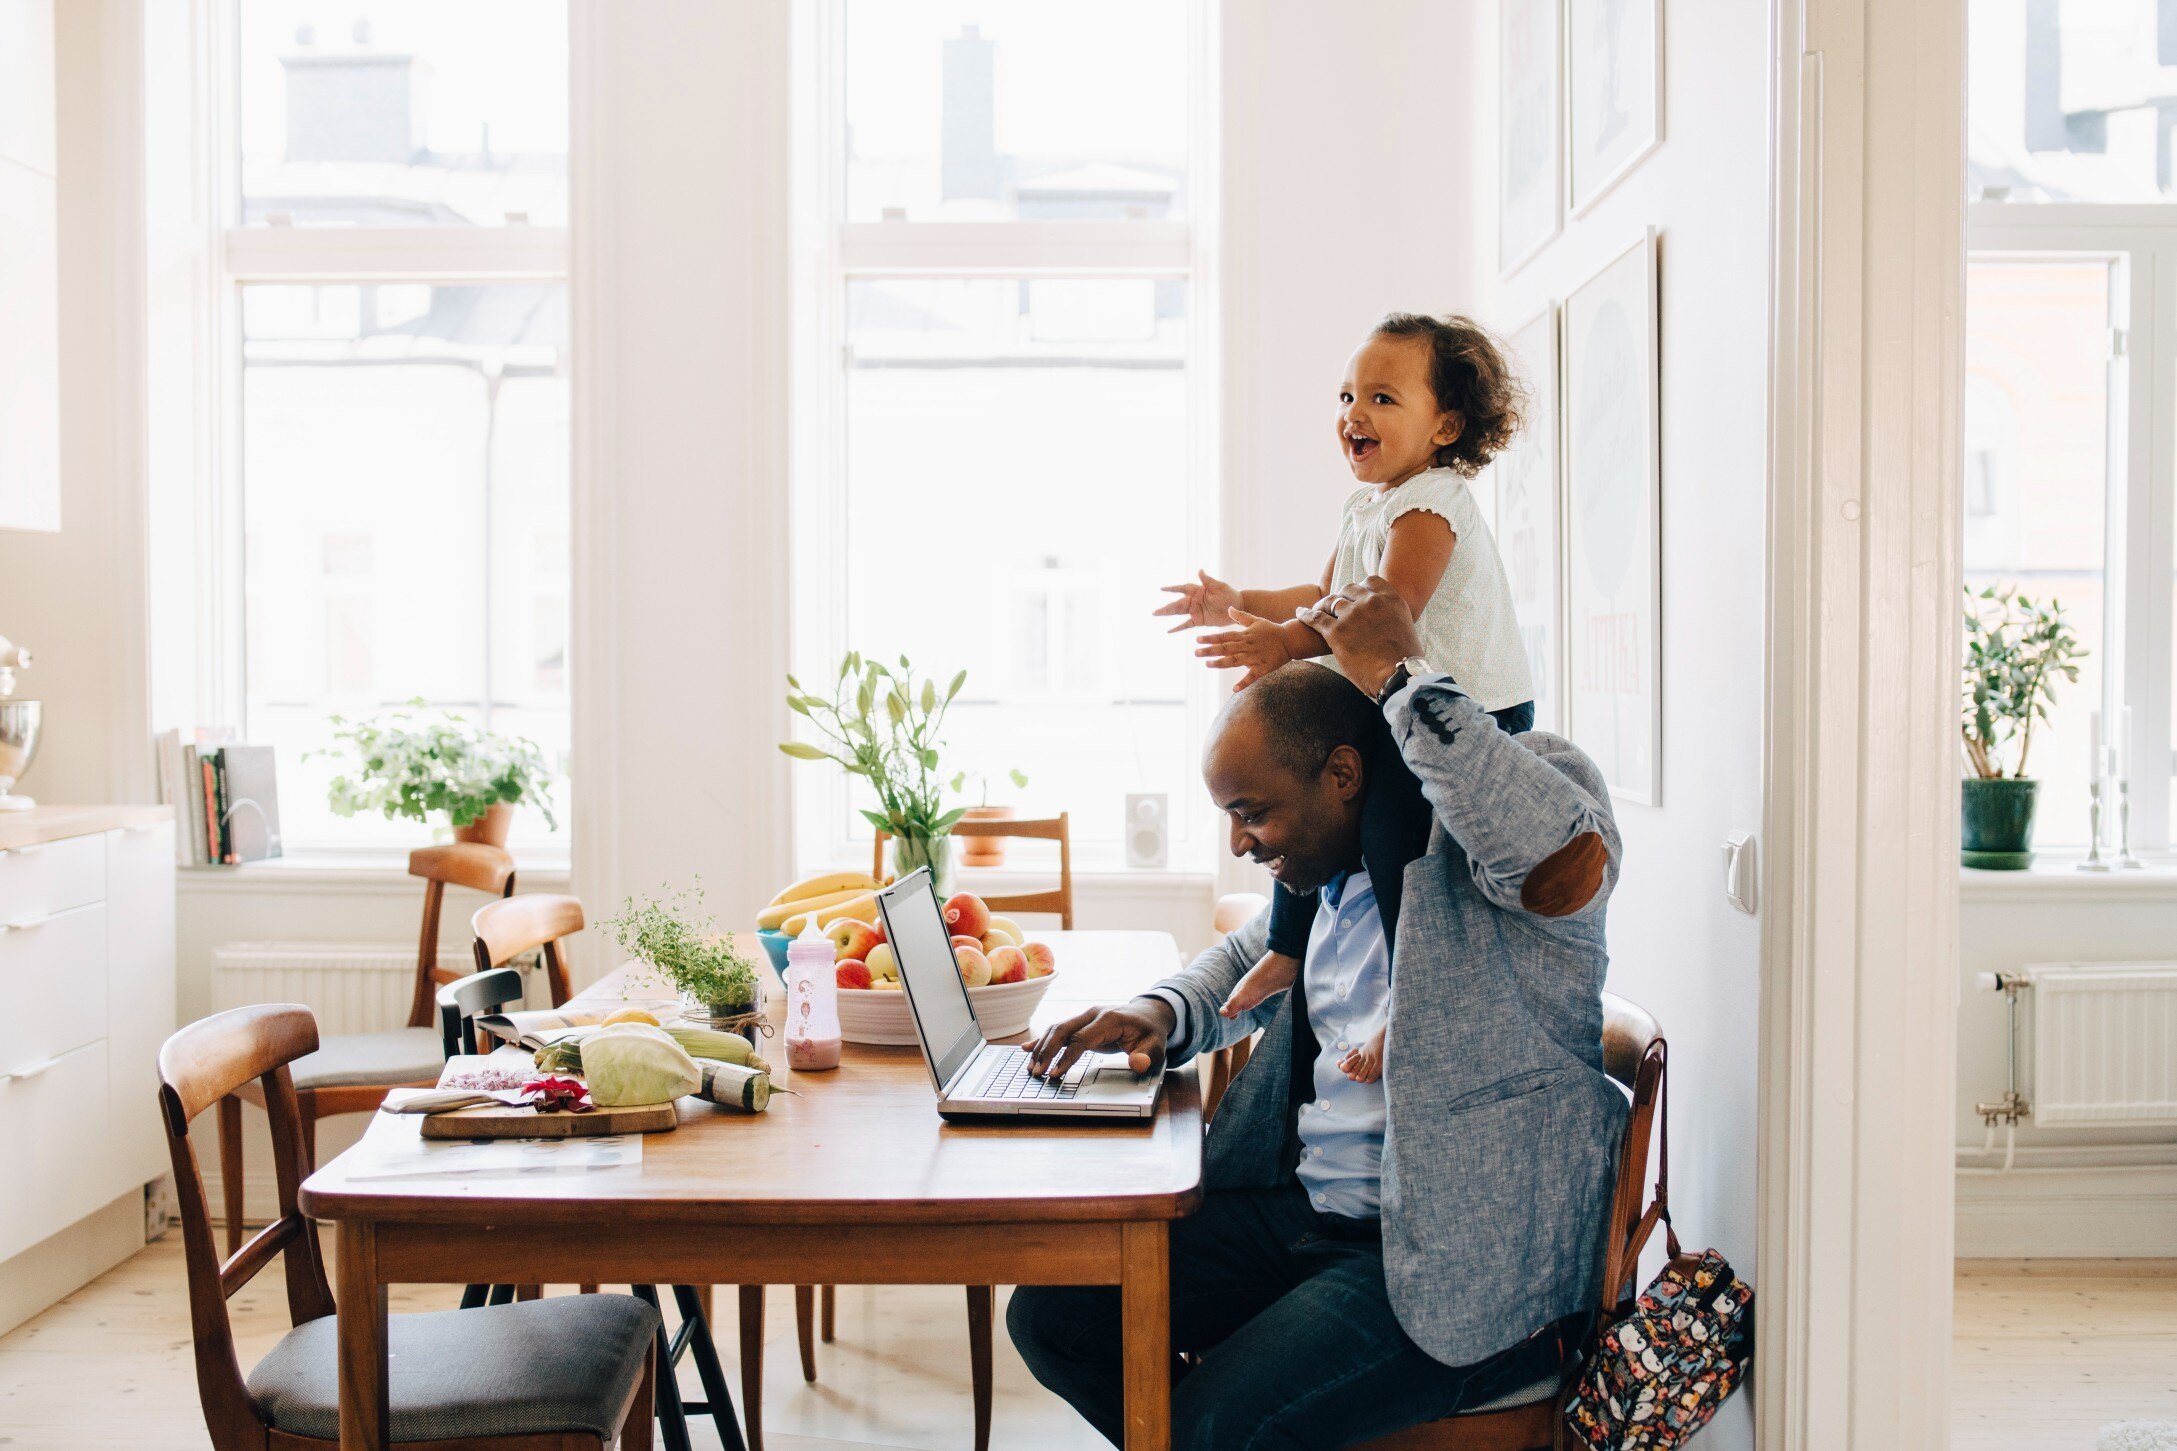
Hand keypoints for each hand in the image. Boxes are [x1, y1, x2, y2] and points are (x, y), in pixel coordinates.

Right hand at [1024, 999, 1173, 1079]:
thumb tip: (1137, 1064)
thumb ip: (1147, 1056)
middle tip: (1036, 1073)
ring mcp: (1085, 1016)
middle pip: (1062, 1030)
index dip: (1066, 1057)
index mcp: (1108, 1020)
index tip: (1055, 1074)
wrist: (1149, 1015)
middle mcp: (1093, 1014)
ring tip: (1031, 1068)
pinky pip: (1059, 1029)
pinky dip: (1043, 1039)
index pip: (1081, 1039)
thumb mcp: (1156, 1047)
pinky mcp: (1081, 1023)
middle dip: (1046, 1051)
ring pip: (1057, 1028)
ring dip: (1041, 1047)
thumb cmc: (1151, 1033)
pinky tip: (1026, 1049)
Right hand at [1153, 570, 1241, 632]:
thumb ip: (1208, 580)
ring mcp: (1196, 611)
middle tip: (1155, 611)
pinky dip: (1178, 628)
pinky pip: (1187, 624)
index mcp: (1198, 591)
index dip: (1172, 589)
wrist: (1237, 607)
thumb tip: (1200, 570)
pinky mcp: (1200, 620)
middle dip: (1166, 607)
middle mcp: (1194, 601)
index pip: (1182, 589)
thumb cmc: (1229, 594)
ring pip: (1179, 613)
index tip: (1162, 589)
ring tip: (1156, 614)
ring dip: (1168, 614)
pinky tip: (1169, 630)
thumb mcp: (1219, 586)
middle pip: (1177, 604)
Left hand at [1195, 608, 1293, 690]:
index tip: (1198, 639)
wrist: (1290, 640)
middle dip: (1210, 650)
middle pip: (1226, 648)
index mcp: (1245, 635)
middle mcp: (1247, 646)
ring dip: (1221, 663)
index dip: (1211, 638)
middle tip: (1196, 652)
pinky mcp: (1263, 668)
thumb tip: (1229, 608)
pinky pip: (1252, 677)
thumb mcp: (1256, 620)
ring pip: (1235, 661)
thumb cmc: (1271, 630)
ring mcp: (1255, 657)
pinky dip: (1244, 683)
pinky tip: (1234, 689)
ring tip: (1208, 664)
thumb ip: (1241, 616)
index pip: (1224, 636)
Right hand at [1220, 949, 1300, 1017]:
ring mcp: (1260, 986)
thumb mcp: (1245, 995)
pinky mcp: (1272, 985)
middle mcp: (1249, 988)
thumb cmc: (1261, 980)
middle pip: (1240, 998)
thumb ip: (1234, 1004)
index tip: (1231, 1019)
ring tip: (1246, 1008)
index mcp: (1241, 990)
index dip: (1230, 1009)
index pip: (1231, 1001)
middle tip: (1234, 1016)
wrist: (1282, 966)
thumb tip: (1221, 1013)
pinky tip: (1263, 997)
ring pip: (1251, 995)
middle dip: (1236, 1006)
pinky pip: (1263, 993)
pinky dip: (1260, 998)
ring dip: (1247, 1002)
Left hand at [1295, 576, 1422, 697]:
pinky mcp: (1336, 631)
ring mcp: (1352, 615)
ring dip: (1323, 605)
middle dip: (1341, 596)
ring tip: (1316, 610)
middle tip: (1336, 606)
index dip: (1360, 589)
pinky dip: (1306, 614)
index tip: (1356, 597)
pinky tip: (1300, 613)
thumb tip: (1384, 623)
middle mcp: (1370, 601)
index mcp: (1390, 598)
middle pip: (1348, 589)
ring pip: (1330, 601)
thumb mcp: (1404, 627)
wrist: (1398, 675)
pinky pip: (1316, 617)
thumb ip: (1391, 618)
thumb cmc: (1405, 660)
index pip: (1370, 581)